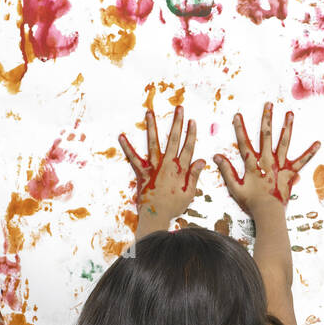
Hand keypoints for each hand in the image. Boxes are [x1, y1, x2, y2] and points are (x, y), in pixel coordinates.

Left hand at [119, 105, 205, 232]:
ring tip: (149, 112)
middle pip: (174, 140)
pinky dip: (127, 147)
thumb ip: (195, 175)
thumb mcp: (189, 192)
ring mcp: (154, 167)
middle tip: (179, 108)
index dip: (191, 134)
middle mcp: (167, 165)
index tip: (193, 121)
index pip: (188, 148)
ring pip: (153, 143)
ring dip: (152, 127)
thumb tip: (202, 160)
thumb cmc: (174, 206)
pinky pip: (133, 158)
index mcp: (180, 170)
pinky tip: (121, 136)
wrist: (156, 216)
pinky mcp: (142, 172)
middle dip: (177, 123)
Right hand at [214, 102, 318, 218]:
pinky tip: (318, 143)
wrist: (268, 213)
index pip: (244, 143)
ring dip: (287, 127)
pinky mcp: (290, 173)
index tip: (238, 115)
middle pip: (266, 136)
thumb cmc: (251, 202)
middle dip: (267, 119)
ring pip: (284, 143)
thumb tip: (216, 157)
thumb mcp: (235, 187)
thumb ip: (226, 171)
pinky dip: (310, 153)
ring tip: (289, 113)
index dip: (240, 129)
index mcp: (253, 164)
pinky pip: (302, 162)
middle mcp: (267, 161)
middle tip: (269, 104)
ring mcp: (279, 166)